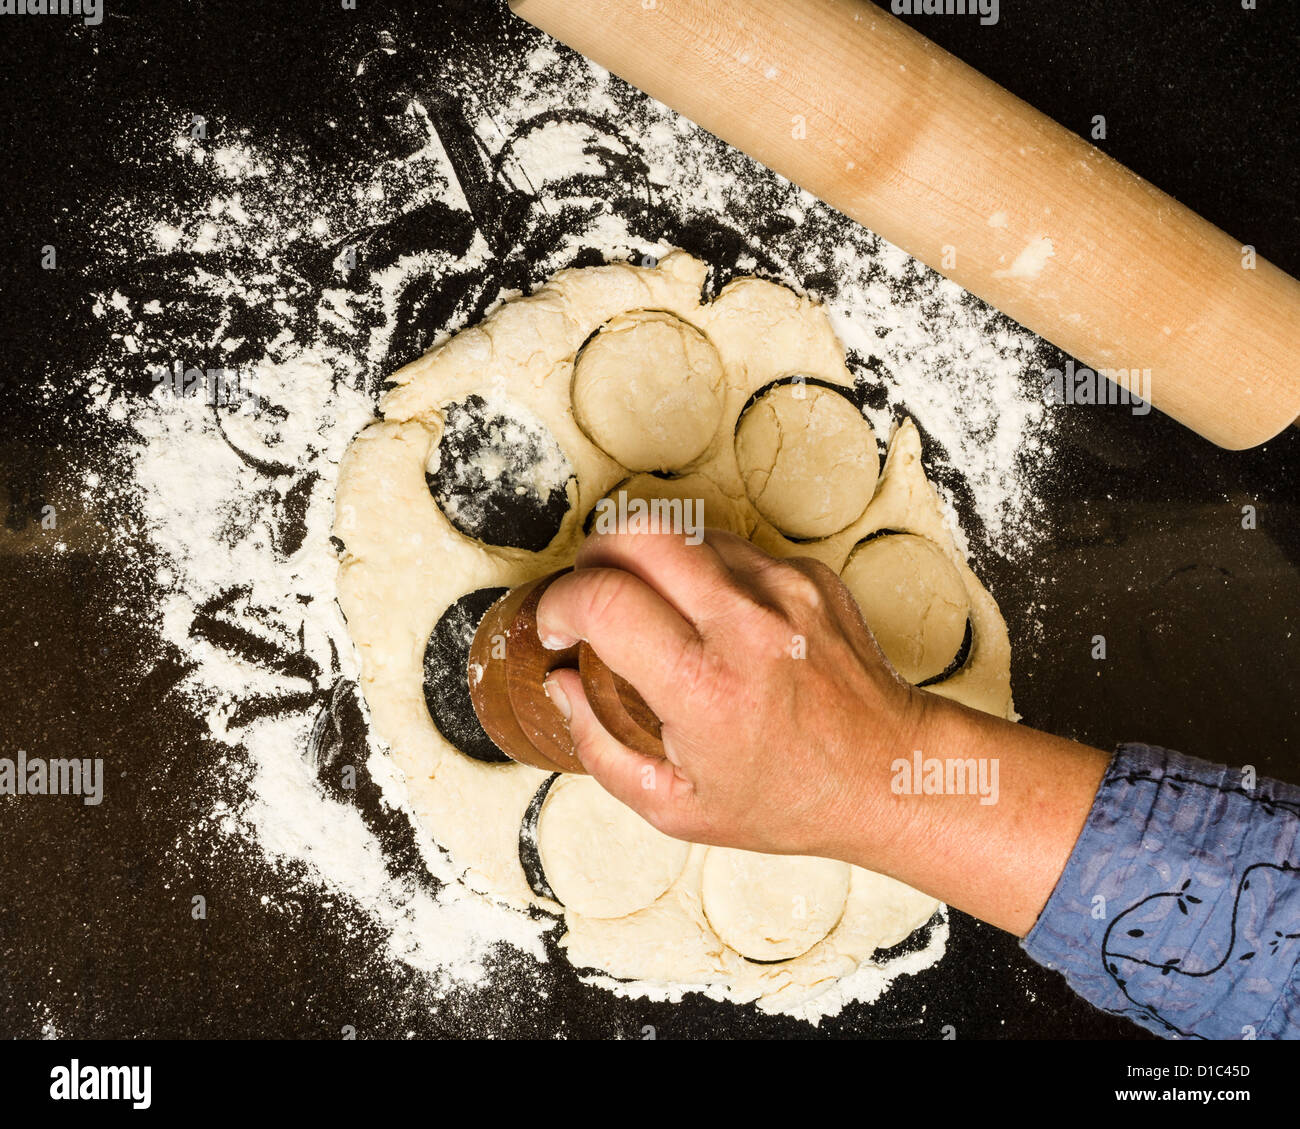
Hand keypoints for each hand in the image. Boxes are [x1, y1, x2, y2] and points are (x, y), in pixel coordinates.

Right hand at [536, 528, 929, 861]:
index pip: (604, 601)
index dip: (560, 603)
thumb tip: (562, 683)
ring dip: (650, 560)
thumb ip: (599, 746)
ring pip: (685, 530)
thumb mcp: (676, 804)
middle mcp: (748, 626)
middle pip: (640, 532)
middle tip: (594, 593)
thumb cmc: (789, 798)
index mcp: (706, 687)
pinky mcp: (809, 575)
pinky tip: (711, 616)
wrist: (888, 773)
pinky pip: (733, 548)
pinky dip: (704, 571)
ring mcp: (785, 591)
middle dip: (596, 555)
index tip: (557, 626)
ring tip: (653, 608)